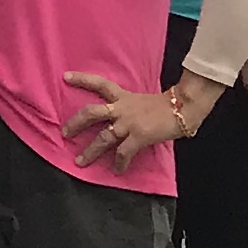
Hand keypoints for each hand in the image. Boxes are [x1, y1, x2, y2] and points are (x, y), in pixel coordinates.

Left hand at [63, 69, 206, 169]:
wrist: (183, 107)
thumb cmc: (166, 105)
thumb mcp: (141, 101)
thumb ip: (128, 108)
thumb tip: (119, 118)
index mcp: (122, 97)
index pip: (99, 84)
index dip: (82, 79)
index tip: (65, 77)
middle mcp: (121, 108)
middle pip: (91, 113)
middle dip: (76, 123)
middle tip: (64, 132)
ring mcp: (129, 123)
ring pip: (103, 137)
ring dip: (90, 151)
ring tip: (80, 161)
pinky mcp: (139, 136)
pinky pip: (124, 152)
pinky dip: (119, 163)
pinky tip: (116, 170)